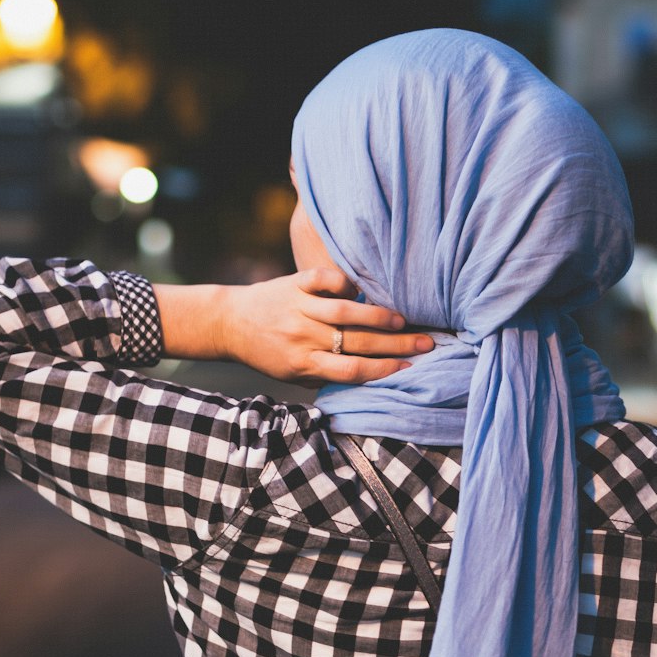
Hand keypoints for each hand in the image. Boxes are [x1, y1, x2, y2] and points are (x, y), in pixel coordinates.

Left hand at [155, 268, 432, 383]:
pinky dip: (346, 283)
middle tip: (427, 343)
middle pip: (357, 343)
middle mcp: (303, 337)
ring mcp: (299, 308)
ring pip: (346, 312)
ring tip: (402, 320)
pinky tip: (362, 289)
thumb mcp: (292, 375)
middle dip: (397, 345)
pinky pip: (325, 279)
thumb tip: (369, 377)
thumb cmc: (267, 354)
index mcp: (303, 365)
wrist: (229, 323)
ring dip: (378, 316)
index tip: (409, 368)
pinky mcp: (294, 283)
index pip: (351, 371)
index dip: (383, 370)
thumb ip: (325, 375)